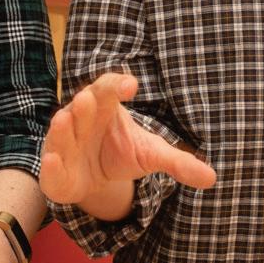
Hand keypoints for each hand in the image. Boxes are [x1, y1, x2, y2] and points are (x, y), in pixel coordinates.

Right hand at [39, 72, 215, 203]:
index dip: (117, 84)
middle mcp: (81, 117)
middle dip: (86, 103)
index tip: (132, 86)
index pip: (109, 87)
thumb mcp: (151, 154)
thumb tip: (212, 178)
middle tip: (89, 99)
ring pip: (62, 130)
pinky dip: (51, 163)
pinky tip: (54, 161)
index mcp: (106, 105)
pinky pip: (51, 163)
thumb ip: (178, 162)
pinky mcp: (55, 167)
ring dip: (64, 128)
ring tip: (66, 120)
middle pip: (83, 103)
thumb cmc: (122, 153)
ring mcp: (65, 141)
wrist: (96, 178)